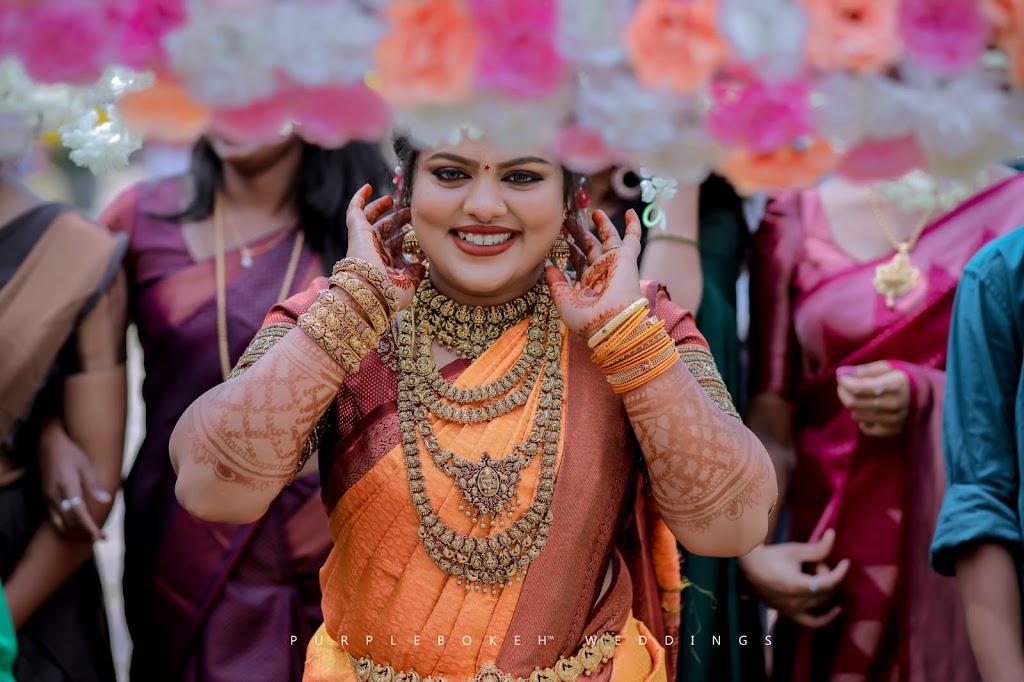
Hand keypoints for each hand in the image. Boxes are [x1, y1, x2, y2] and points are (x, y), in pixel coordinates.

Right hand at [38, 420, 111, 541]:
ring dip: (75, 533)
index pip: (78, 513)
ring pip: (60, 524)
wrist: (48, 445)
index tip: (98, 535)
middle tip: (100, 538)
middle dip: (84, 533)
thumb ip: (94, 485)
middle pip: (69, 522)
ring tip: (90, 537)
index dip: (88, 526)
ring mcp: (48, 498)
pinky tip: (77, 529)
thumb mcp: (86, 466)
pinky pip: (55, 519)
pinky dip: (66, 527)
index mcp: (67, 486)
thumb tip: (107, 501)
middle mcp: (55, 496)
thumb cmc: (72, 454)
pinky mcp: (46, 499)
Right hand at [343, 185, 423, 311]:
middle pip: (385, 230)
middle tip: (409, 211)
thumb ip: (416, 274)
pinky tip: (367, 187)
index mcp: (385, 264)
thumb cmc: (388, 294)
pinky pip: (355, 210)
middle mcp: (373, 252)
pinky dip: (359, 198)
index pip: (395, 246)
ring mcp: (364, 241)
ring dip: (381, 208)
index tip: (420, 229)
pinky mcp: (357, 231)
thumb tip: (421, 265)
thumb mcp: (409, 286)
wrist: (370, 292)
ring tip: (392, 199)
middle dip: (397, 220)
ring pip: (371, 219)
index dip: (405, 237)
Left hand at [545, 209, 643, 338]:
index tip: (558, 235)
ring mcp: (614, 264)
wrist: (611, 323)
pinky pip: (632, 238)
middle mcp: (601, 273)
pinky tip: (630, 212)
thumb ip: (556, 282)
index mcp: (587, 284)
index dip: (569, 248)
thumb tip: (548, 265)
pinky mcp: (627, 258)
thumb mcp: (563, 301)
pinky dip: (633, 225)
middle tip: (568, 219)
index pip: (578, 261)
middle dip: (580, 233)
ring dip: (602, 225)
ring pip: (608, 239)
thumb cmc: (586, 319)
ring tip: (593, 212)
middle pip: (590, 247)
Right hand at [738, 529, 849, 628]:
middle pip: (826, 591)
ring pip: (821, 603)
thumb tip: (832, 534)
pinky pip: (812, 622)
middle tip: (816, 563)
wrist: (747, 568)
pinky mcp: (789, 614)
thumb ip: (817, 548)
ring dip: (825, 588)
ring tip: (815, 575)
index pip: (828, 582)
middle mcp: (795, 602)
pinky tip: (836, 610)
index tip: (846, 562)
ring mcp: (792, 611)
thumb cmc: (771, 557)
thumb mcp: (794, 551)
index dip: (840, 572)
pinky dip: (825, 618)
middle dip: (826, 575)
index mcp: (796, 585)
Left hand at [836, 360, 910, 437]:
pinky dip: (862, 418)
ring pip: (856, 415)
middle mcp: (894, 405)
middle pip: (853, 403)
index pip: (858, 388)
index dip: (844, 382)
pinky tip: (869, 409)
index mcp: (894, 385)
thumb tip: (841, 373)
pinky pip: (865, 428)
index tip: (842, 376)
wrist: (926, 395)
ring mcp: (894, 420)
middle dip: (842, 392)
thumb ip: (863, 370)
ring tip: (858, 396)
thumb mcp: (886, 367)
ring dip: (852, 405)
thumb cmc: (901, 378)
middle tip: (844, 385)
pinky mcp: (892, 430)